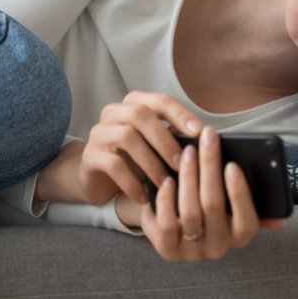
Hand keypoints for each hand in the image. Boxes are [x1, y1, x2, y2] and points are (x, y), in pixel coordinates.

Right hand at [78, 91, 202, 205]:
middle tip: (182, 163)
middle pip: (140, 114)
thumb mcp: (155, 146)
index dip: (180, 114)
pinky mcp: (90, 156)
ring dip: (151, 162)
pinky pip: (113, 165)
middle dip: (165, 139)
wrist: (98, 178)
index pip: (160, 101)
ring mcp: (99, 132)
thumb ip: (174, 138)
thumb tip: (207, 142)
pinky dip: (132, 182)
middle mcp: (114, 112)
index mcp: (135, 103)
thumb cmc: (135, 159)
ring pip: (127, 137)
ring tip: (165, 183)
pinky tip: (145, 197)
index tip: (199, 132)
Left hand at [140, 126, 282, 260]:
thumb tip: (279, 216)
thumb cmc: (208, 202)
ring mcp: (192, 251)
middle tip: (207, 140)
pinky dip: (167, 200)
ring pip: (190, 212)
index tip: (232, 165)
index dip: (240, 193)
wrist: (174, 222)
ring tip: (187, 153)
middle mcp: (219, 247)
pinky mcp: (168, 250)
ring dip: (188, 177)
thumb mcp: (231, 202)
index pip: (247, 221)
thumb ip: (251, 200)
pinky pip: (167, 225)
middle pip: (214, 205)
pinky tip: (168, 179)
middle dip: (210, 167)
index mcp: (240, 236)